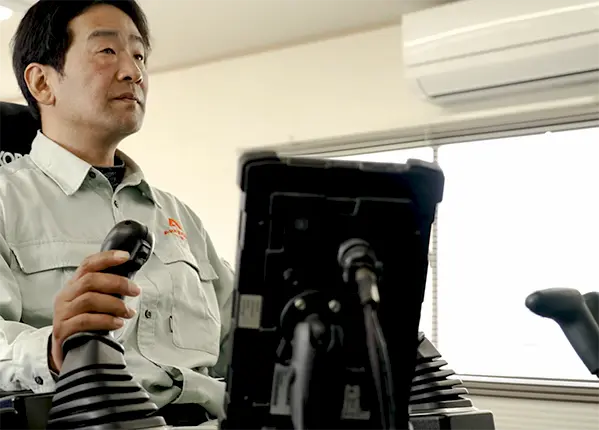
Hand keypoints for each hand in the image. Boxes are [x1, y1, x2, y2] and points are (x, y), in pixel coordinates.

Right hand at [49, 250, 140, 372]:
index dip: (106, 258)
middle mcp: (66, 296)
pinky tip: (117, 323)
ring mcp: (63, 312)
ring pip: (89, 300)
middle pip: (91, 280)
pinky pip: (86, 320)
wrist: (64, 349)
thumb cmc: (83, 322)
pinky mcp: (63, 330)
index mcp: (74, 285)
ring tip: (128, 312)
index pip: (88, 265)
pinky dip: (105, 320)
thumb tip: (131, 284)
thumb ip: (105, 291)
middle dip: (118, 283)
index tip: (125, 256)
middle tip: (135, 291)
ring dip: (115, 304)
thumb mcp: (91, 303)